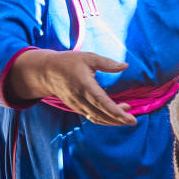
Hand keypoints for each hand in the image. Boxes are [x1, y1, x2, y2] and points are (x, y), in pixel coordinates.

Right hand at [8, 49, 136, 125]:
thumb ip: (107, 63)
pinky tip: (114, 115)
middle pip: (101, 115)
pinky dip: (104, 118)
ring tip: (127, 116)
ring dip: (112, 121)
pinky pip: (91, 116)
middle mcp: (80, 99)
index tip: (131, 118)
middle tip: (133, 120)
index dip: (118, 113)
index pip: (103, 104)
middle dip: (118, 120)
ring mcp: (77, 105)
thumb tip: (125, 65)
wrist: (46, 72)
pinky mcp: (76, 107)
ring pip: (96, 118)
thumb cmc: (68, 62)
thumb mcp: (89, 58)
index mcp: (85, 86)